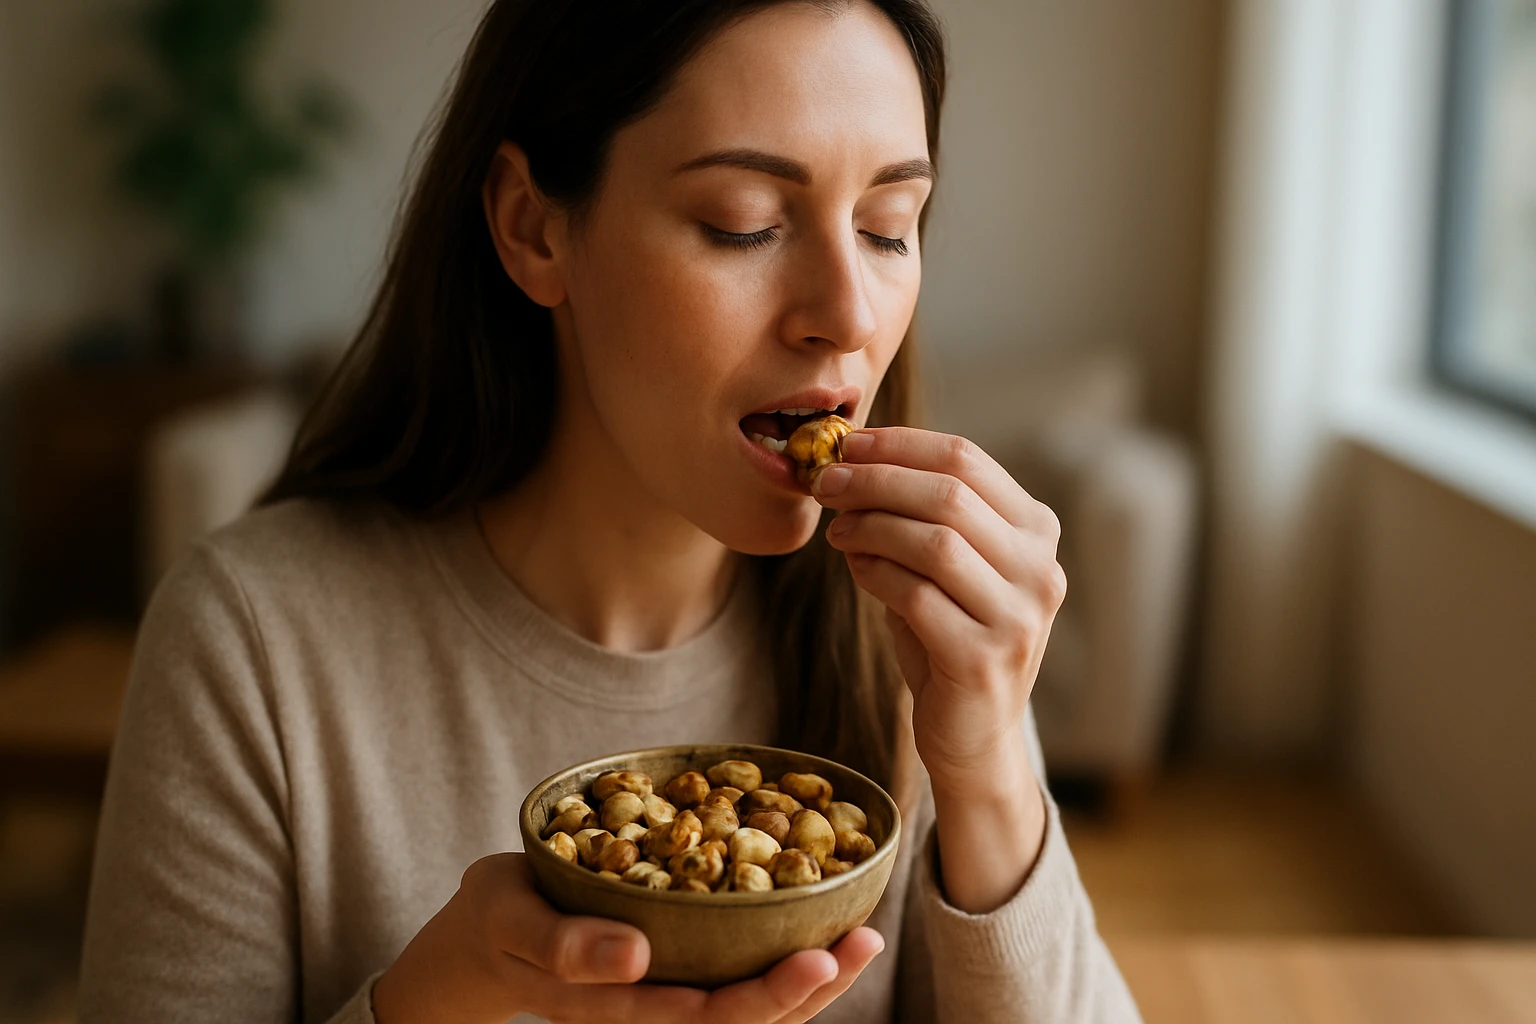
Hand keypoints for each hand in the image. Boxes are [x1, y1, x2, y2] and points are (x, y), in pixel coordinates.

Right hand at [373, 852, 884, 1023]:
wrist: (484, 935)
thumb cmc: (497, 917)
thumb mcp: (508, 919)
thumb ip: (562, 945)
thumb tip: (637, 957)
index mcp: (610, 1006)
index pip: (699, 1018)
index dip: (764, 996)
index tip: (815, 960)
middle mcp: (647, 1011)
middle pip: (739, 1022)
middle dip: (808, 989)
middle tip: (863, 943)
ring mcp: (665, 999)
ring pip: (750, 1011)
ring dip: (813, 984)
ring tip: (865, 940)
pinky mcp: (677, 976)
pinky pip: (740, 983)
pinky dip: (787, 963)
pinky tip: (829, 931)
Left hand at [815, 427, 1065, 788]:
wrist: (973, 734)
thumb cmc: (949, 637)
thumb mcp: (945, 566)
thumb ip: (917, 515)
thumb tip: (850, 462)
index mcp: (1036, 531)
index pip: (967, 459)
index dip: (900, 444)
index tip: (848, 444)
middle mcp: (1040, 569)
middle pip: (949, 493)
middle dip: (876, 479)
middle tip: (826, 482)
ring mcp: (1018, 616)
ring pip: (935, 540)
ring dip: (872, 524)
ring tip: (837, 529)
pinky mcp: (984, 658)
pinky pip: (916, 594)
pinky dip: (875, 572)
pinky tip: (854, 566)